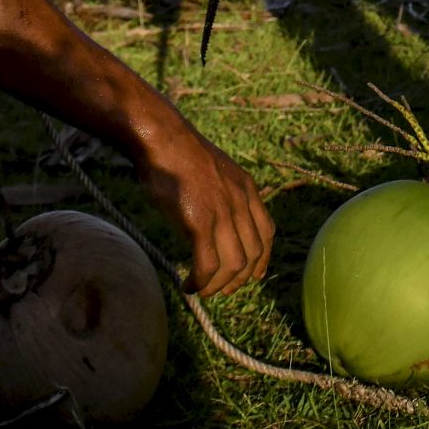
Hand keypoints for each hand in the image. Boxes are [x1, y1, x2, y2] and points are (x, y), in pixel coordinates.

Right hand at [134, 126, 273, 296]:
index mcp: (247, 188)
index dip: (261, 260)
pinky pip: (208, 265)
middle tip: (220, 290)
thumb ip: (223, 195)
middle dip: (239, 279)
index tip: (252, 275)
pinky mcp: (200, 222)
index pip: (267, 233)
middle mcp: (241, 202)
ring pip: (234, 265)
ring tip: (202, 290)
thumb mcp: (214, 171)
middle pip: (253, 254)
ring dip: (219, 285)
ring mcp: (222, 212)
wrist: (161, 137)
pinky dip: (201, 282)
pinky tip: (189, 285)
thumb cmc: (178, 154)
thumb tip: (215, 222)